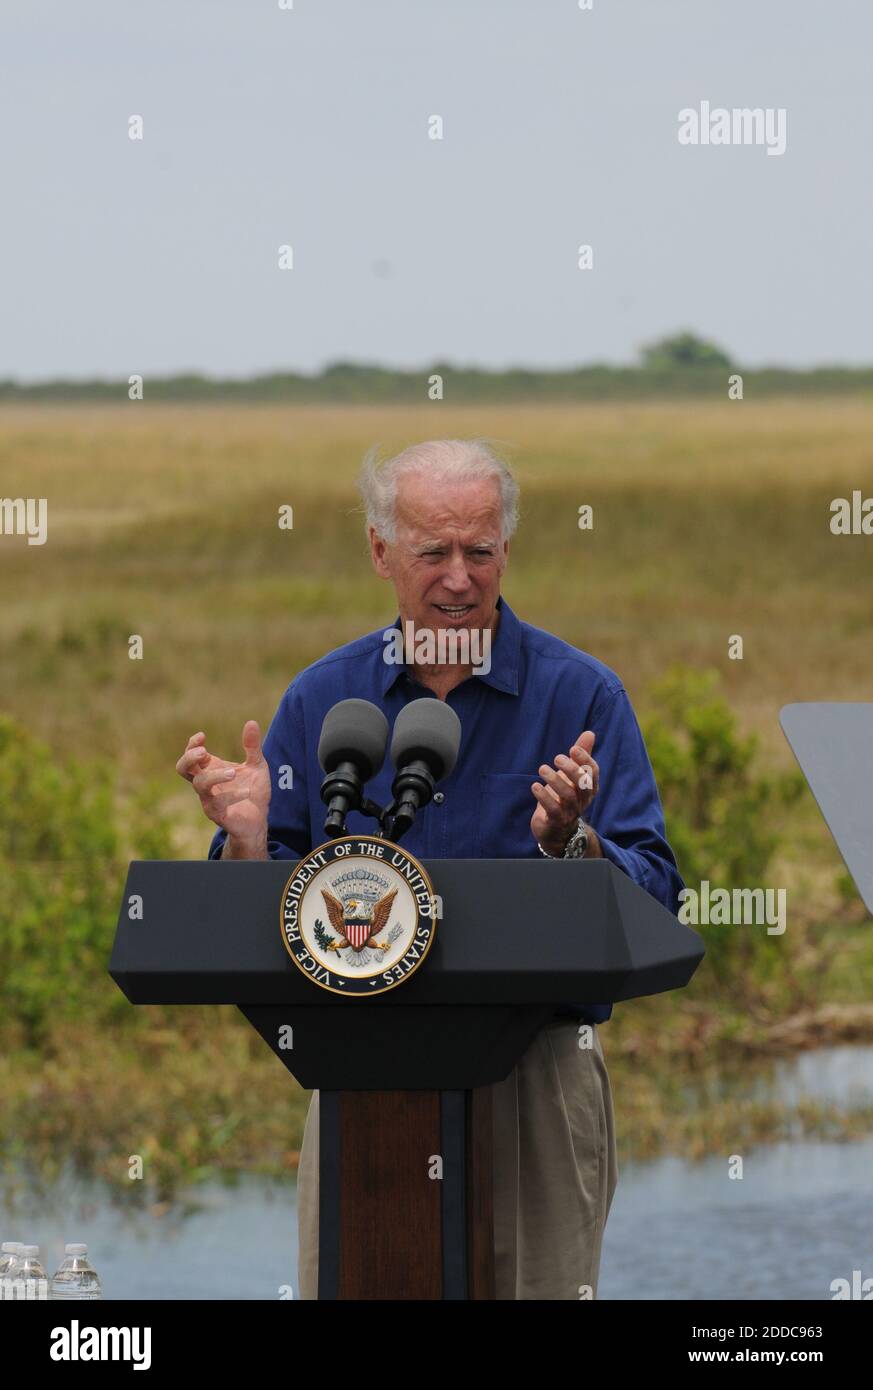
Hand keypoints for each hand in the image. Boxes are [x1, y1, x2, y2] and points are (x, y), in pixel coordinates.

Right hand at [176, 721, 270, 847]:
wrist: (259, 819)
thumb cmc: (253, 790)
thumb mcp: (257, 765)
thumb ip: (253, 746)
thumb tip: (251, 722)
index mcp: (211, 769)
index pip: (191, 755)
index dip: (192, 745)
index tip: (202, 736)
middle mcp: (206, 783)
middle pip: (182, 768)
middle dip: (189, 758)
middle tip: (204, 752)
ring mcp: (208, 799)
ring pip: (199, 785)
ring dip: (214, 776)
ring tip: (233, 772)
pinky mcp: (217, 814)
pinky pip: (217, 803)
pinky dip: (232, 795)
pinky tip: (247, 790)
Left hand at [530, 730, 598, 855]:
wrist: (557, 830)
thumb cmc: (565, 797)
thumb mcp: (573, 775)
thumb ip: (581, 755)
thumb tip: (589, 733)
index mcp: (589, 787)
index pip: (593, 772)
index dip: (585, 760)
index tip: (573, 748)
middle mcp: (583, 800)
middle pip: (583, 784)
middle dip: (572, 769)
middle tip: (557, 757)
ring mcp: (571, 811)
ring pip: (568, 796)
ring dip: (555, 780)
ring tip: (543, 768)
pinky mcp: (556, 821)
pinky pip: (553, 810)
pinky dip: (544, 797)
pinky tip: (535, 786)